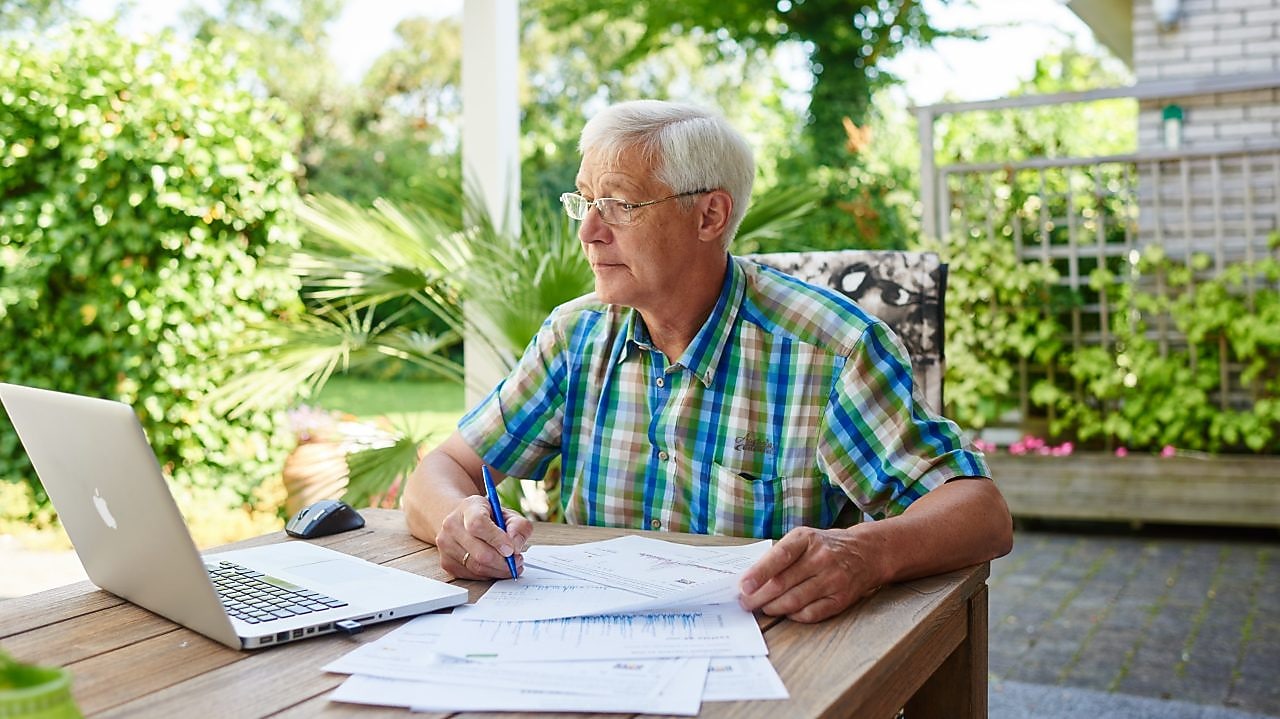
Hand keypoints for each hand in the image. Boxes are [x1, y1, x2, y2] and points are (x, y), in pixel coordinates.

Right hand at [436, 495, 532, 579]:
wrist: (462, 520)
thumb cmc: (487, 517)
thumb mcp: (507, 514)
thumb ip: (518, 527)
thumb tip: (515, 546)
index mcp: (468, 507)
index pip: (479, 524)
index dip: (497, 539)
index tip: (512, 549)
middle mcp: (452, 525)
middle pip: (479, 552)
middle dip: (504, 562)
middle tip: (517, 561)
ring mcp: (446, 545)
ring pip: (477, 567)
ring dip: (498, 570)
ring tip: (510, 565)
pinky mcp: (447, 563)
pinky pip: (472, 575)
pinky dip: (488, 574)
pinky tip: (496, 567)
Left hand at [737, 526, 880, 622]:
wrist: (866, 552)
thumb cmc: (826, 546)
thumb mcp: (804, 539)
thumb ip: (779, 555)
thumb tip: (750, 579)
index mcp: (806, 539)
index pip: (779, 556)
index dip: (759, 573)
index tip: (743, 587)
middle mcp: (820, 558)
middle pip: (782, 583)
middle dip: (759, 597)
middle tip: (745, 604)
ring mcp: (832, 579)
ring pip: (794, 601)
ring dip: (773, 608)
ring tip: (763, 608)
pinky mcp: (840, 599)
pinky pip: (811, 613)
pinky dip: (794, 615)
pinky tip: (786, 612)